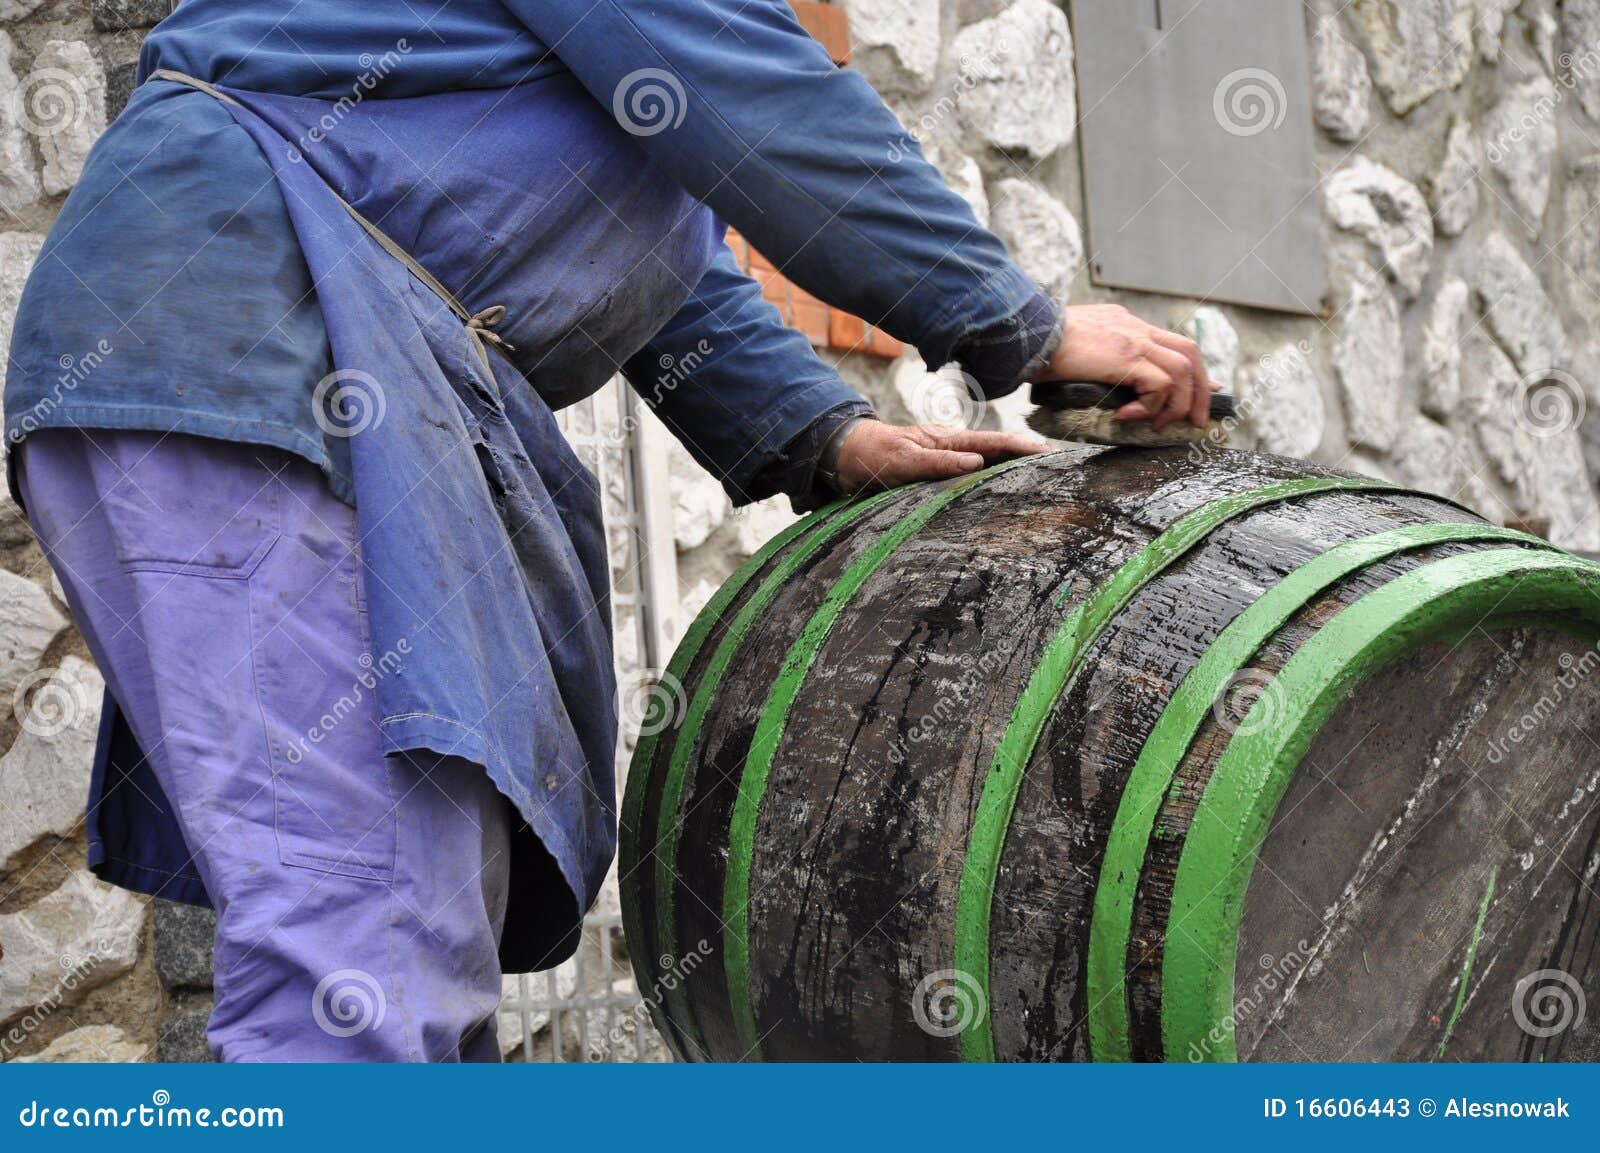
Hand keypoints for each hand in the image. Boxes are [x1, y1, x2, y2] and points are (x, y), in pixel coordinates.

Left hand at [834, 421, 1048, 494]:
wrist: (846, 457)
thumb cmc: (873, 455)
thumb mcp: (905, 460)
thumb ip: (939, 462)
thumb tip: (978, 462)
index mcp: (949, 440)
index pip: (996, 441)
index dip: (1023, 447)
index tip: (1049, 453)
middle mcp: (953, 450)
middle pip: (999, 453)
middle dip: (1028, 459)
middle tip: (1060, 469)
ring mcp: (947, 464)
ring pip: (988, 468)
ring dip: (1012, 474)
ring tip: (1041, 485)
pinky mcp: (938, 478)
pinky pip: (971, 482)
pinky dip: (991, 486)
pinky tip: (1002, 498)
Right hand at [1037, 303, 1220, 429]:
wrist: (1027, 335)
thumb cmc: (1038, 348)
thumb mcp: (1073, 350)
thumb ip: (1092, 360)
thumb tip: (1094, 384)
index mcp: (1125, 324)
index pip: (1171, 342)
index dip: (1193, 369)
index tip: (1206, 389)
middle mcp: (1135, 328)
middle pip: (1189, 354)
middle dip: (1199, 390)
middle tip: (1196, 420)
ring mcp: (1134, 340)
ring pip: (1182, 371)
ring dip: (1177, 404)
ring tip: (1160, 425)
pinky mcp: (1127, 356)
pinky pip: (1159, 385)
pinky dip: (1150, 406)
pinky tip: (1126, 416)